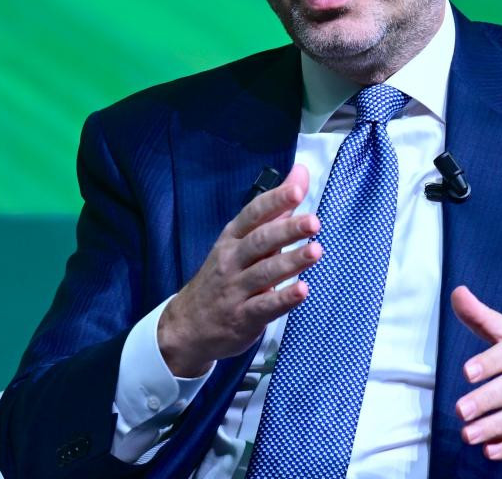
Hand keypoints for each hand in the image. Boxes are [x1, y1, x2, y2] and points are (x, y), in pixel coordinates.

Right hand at [157, 165, 320, 376]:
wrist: (186, 327)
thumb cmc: (222, 277)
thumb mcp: (241, 242)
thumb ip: (275, 211)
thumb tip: (300, 175)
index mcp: (232, 238)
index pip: (253, 214)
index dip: (275, 201)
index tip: (297, 190)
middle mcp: (232, 260)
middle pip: (260, 241)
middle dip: (287, 230)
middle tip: (313, 221)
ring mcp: (235, 290)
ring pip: (264, 272)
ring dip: (291, 261)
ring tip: (315, 251)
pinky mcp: (242, 318)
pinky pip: (264, 308)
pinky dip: (283, 299)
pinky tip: (302, 290)